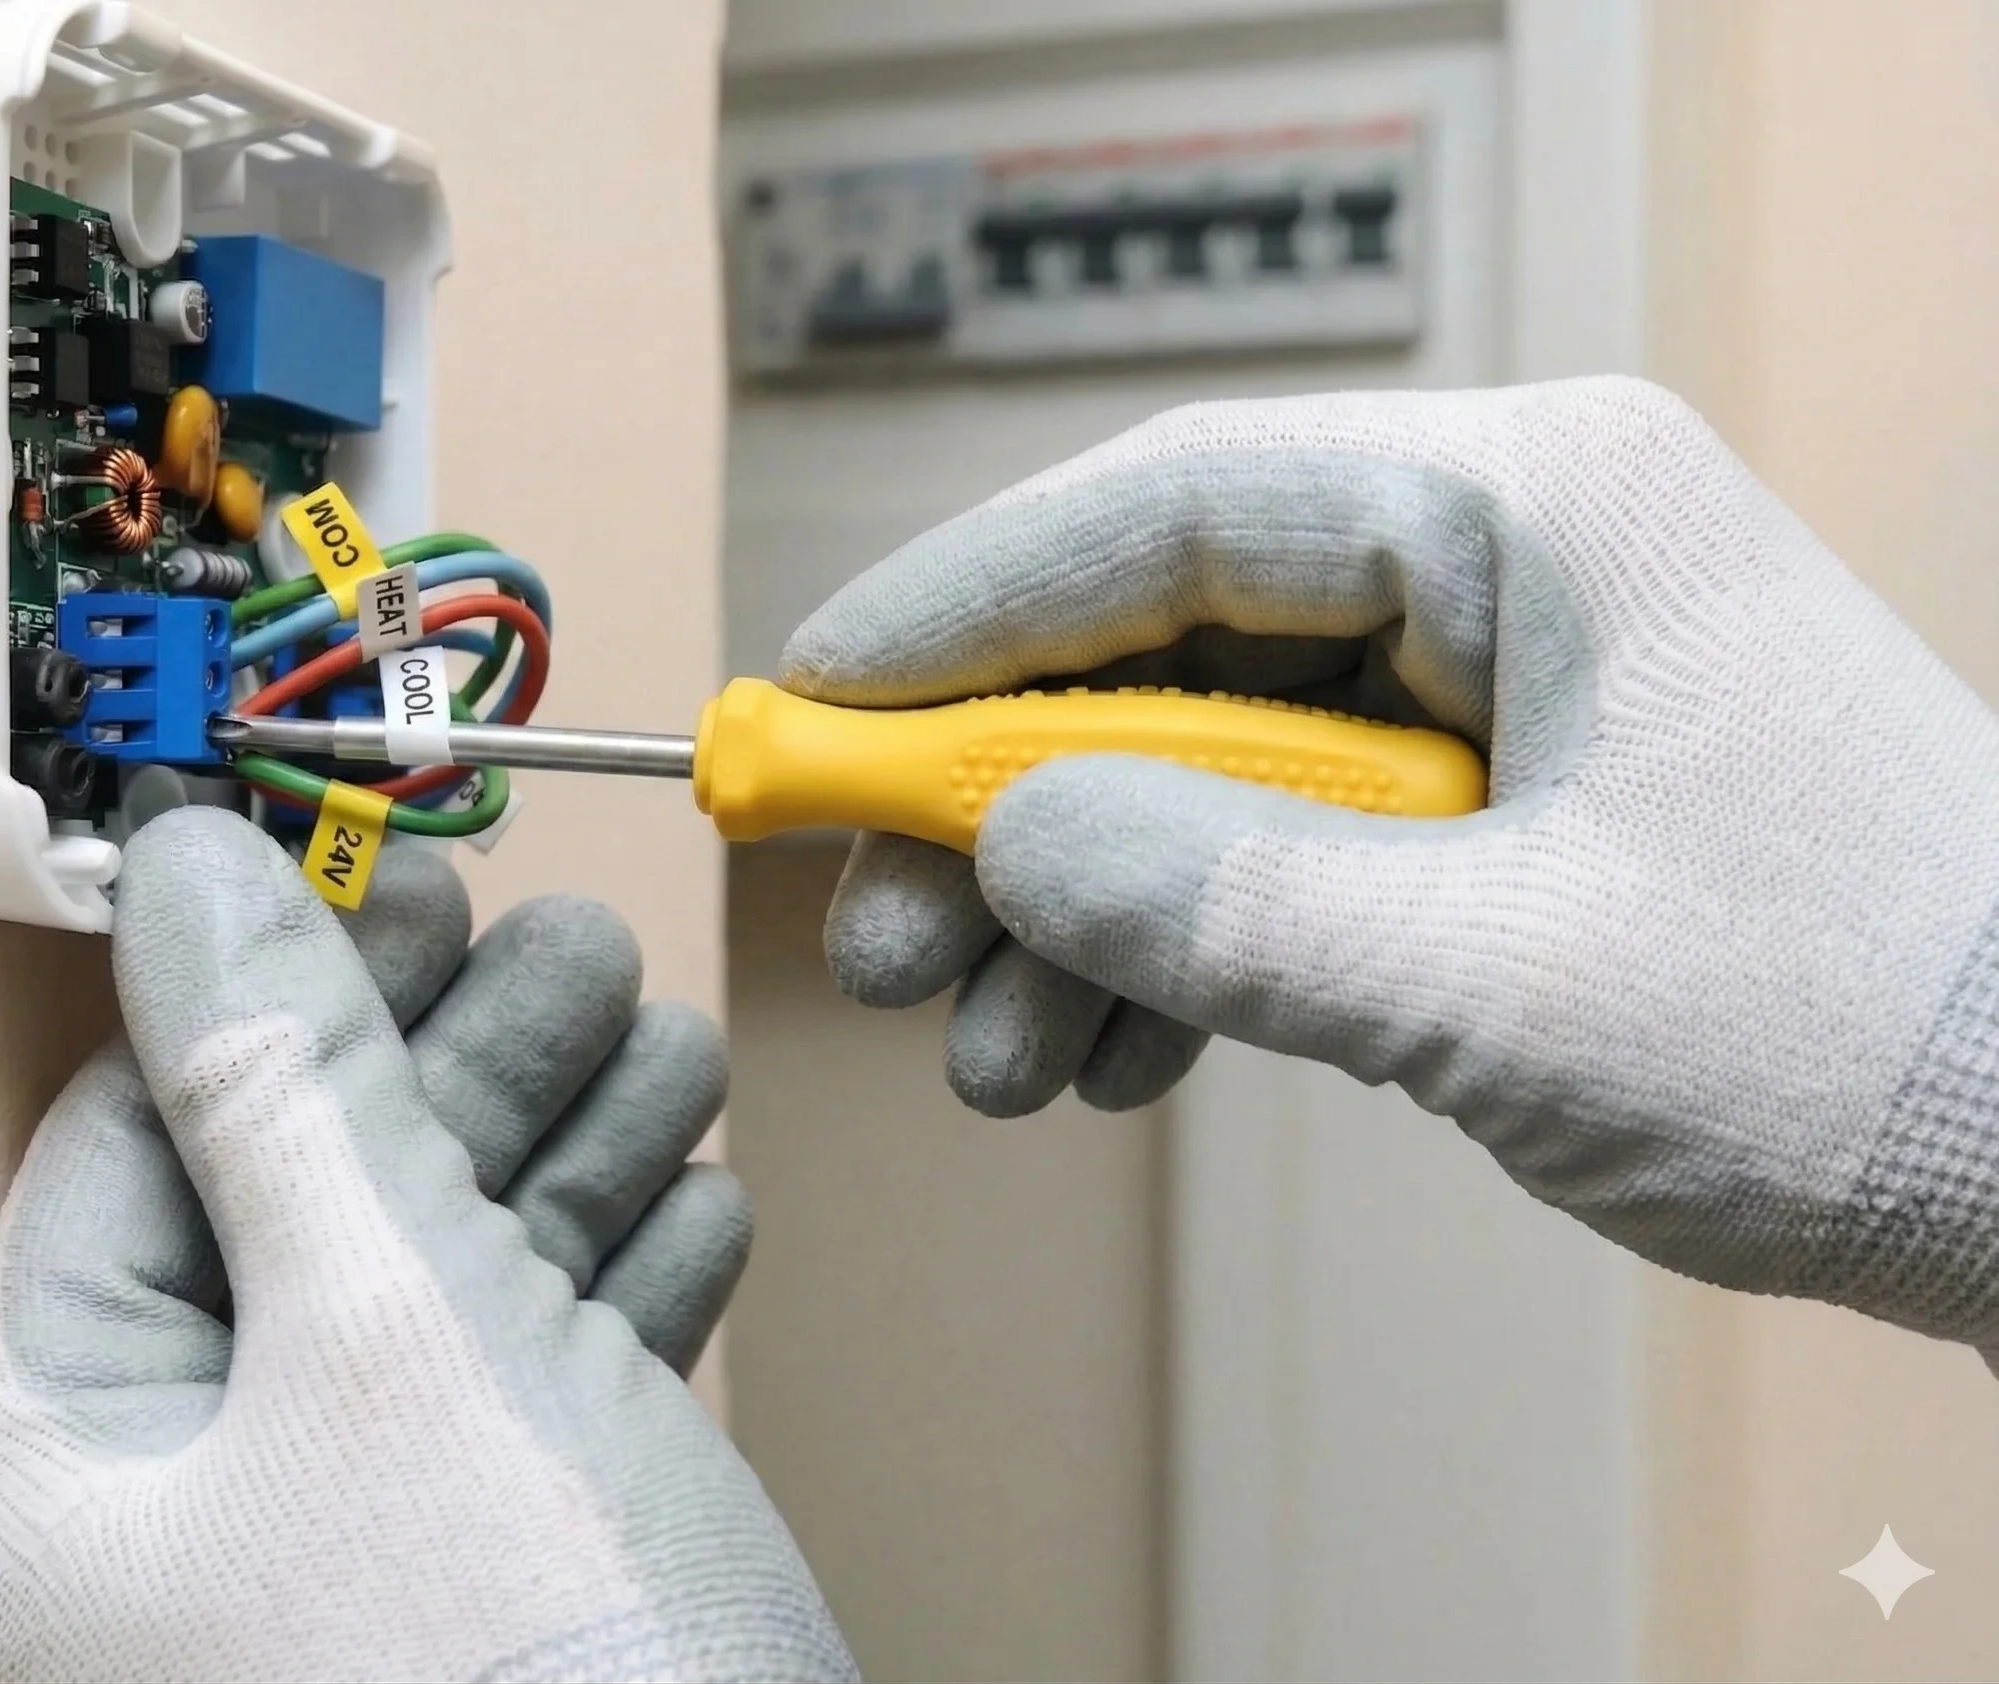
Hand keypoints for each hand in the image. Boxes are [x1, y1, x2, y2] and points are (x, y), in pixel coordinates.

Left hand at [0, 809, 850, 1682]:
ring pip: (434, 1291)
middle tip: (568, 948)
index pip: (126, 1151)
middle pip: (304, 1208)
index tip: (379, 875)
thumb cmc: (531, 1683)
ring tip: (661, 1043)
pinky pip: (525, 1391)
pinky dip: (611, 1283)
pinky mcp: (481, 1587)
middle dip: (457, 1069)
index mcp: (56, 1481)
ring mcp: (335, 1565)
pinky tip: (687, 1196)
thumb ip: (286, 1086)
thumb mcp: (390, 1327)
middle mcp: (171, 1535)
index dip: (262, 989)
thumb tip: (190, 873)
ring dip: (558, 1156)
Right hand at [783, 377, 1998, 1348]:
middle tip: (879, 945)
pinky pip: (1287, 843)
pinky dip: (1184, 948)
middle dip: (1007, 806)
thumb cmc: (1872, 1040)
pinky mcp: (1507, 802)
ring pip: (1210, 757)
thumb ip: (1222, 902)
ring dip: (1081, 908)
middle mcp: (1512, 558)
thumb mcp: (1504, 982)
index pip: (1174, 505)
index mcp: (1538, 504)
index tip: (812, 702)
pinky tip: (1106, 1052)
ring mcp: (1509, 682)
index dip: (962, 607)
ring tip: (989, 1054)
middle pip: (1167, 638)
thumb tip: (998, 845)